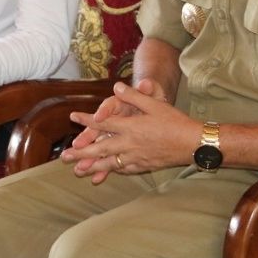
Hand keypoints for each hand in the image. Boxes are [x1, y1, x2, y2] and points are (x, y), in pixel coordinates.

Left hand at [61, 80, 190, 183]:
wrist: (193, 143)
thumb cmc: (175, 121)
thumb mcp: (155, 104)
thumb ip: (134, 96)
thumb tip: (116, 86)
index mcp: (130, 127)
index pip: (103, 123)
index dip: (86, 120)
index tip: (72, 117)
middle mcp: (129, 144)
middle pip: (100, 148)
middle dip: (81, 152)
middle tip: (64, 157)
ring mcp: (136, 157)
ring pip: (109, 163)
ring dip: (92, 166)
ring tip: (78, 171)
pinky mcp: (144, 166)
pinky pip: (124, 169)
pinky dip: (113, 170)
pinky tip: (106, 171)